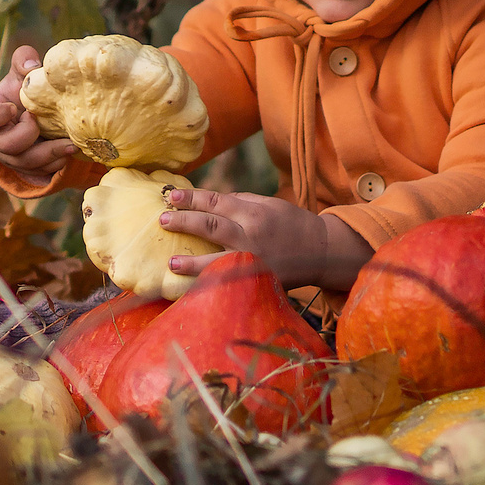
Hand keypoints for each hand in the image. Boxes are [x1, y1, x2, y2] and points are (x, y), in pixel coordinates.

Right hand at [0, 45, 77, 179]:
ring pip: (25, 164)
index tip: (14, 107)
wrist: (37, 111)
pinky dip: (55, 165)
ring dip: (48, 155)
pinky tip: (69, 153)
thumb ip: (23, 61)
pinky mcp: (27, 169)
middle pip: (5, 147)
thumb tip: (31, 66)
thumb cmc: (25, 89)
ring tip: (69, 144)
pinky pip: (38, 174)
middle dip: (26, 137)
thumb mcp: (22, 72)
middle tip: (40, 123)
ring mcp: (10, 157)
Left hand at [158, 187, 374, 290]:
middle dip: (183, 222)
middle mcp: (250, 235)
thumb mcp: (270, 204)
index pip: (215, 202)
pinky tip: (192, 288)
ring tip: (171, 263)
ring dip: (191, 262)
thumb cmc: (293, 224)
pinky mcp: (256, 280)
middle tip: (162, 221)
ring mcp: (253, 261)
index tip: (171, 197)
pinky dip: (209, 284)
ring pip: (216, 260)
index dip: (191, 198)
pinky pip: (227, 281)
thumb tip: (210, 202)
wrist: (321, 252)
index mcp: (253, 212)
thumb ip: (241, 201)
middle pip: (210, 226)